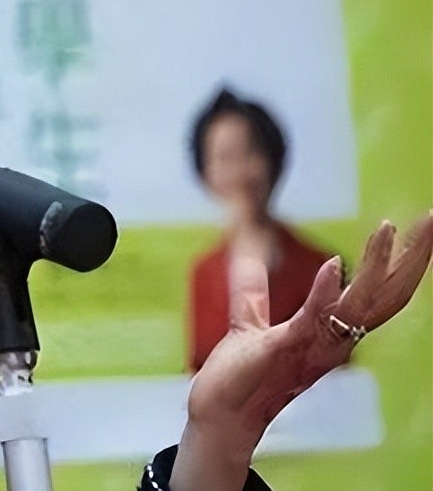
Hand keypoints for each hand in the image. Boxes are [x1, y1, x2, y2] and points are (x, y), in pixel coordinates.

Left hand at [173, 213, 432, 490]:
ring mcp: (314, 345)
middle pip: (387, 295)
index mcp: (332, 331)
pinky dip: (324, 290)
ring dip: (375, 264)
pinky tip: (334, 264)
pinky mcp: (286, 347)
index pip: (380, 292)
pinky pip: (313, 317)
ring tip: (388, 228)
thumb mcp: (250, 322)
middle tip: (430, 219)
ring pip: (360, 302)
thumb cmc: (239, 375)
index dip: (403, 261)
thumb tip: (247, 252)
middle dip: (412, 257)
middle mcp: (334, 340)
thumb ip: (254, 289)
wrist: (220, 412)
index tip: (418, 225)